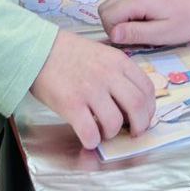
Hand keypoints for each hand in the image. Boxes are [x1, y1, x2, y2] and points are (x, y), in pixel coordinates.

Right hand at [29, 29, 155, 146]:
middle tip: (132, 133)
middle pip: (138, 107)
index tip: (144, 118)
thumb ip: (119, 73)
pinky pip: (90, 133)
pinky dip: (92, 141)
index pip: (147, 88)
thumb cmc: (70, 54)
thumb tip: (131, 101)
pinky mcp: (71, 104)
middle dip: (139, 126)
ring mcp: (90, 90)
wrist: (40, 50)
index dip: (149, 109)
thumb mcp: (103, 54)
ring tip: (103, 131)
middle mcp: (108, 75)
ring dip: (111, 134)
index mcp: (119, 61)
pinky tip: (88, 137)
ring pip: (115, 123)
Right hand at [102, 0, 189, 49]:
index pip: (107, 16)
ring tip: (140, 29)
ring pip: (112, 3)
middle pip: (105, 8)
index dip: (114, 32)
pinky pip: (122, 0)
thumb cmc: (186, 22)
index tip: (132, 40)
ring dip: (119, 19)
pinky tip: (143, 20)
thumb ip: (134, 33)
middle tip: (134, 36)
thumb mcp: (161, 34)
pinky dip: (125, 12)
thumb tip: (112, 34)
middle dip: (113, 25)